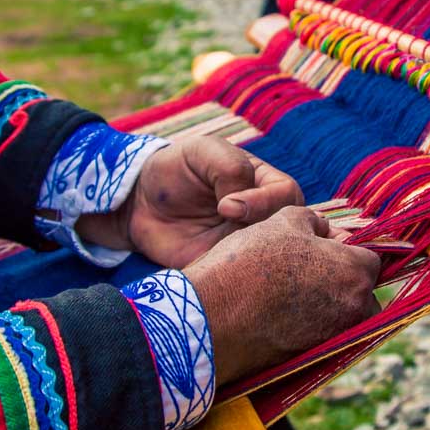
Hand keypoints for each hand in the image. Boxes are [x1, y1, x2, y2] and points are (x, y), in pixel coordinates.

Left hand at [77, 136, 303, 267]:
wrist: (140, 204)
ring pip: (270, 257)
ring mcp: (249, 244)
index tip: (226, 207)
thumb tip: (239, 207)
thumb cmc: (176, 169)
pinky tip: (209, 268)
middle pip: (289, 229)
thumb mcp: (203, 151)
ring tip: (216, 251)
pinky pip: (242, 278)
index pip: (288, 195)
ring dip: (247, 257)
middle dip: (261, 233)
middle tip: (222, 232)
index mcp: (265, 184)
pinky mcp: (229, 269)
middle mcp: (264, 216)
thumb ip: (230, 167)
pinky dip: (230, 277)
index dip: (265, 202)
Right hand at [183, 206, 381, 384]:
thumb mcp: (283, 222)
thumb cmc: (248, 263)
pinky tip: (281, 311)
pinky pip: (323, 335)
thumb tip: (325, 229)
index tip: (322, 246)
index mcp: (357, 273)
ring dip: (327, 301)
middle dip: (341, 278)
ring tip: (289, 289)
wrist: (211, 319)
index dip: (346, 248)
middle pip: (360, 289)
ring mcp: (337, 337)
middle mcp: (357, 309)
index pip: (370, 257)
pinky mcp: (315, 358)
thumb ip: (315, 221)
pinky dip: (310, 324)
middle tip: (304, 267)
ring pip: (343, 313)